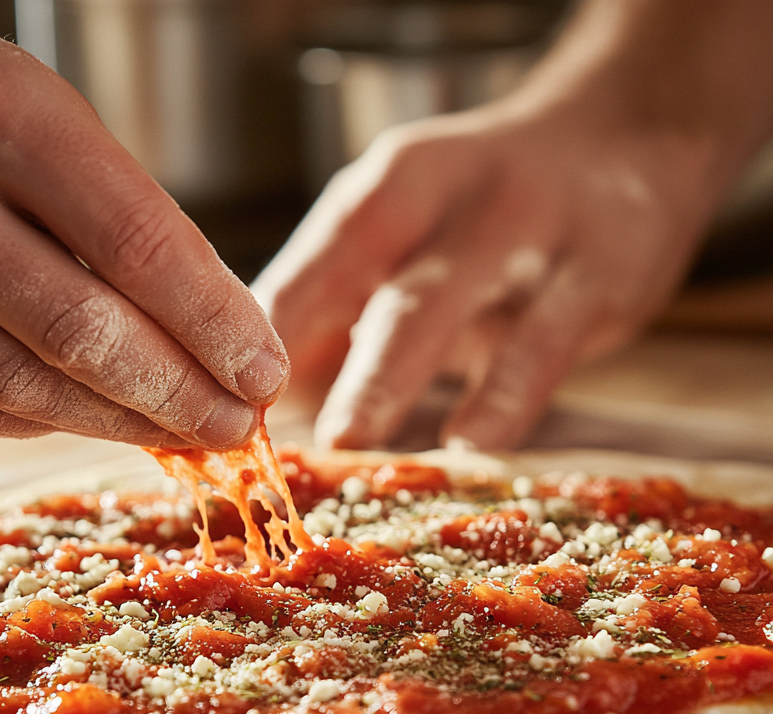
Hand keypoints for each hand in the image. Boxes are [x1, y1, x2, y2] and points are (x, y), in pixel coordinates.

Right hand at [0, 22, 286, 446]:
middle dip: (176, 394)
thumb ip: (136, 229)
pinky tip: (94, 417)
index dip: (213, 325)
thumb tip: (225, 344)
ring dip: (119, 422)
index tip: (262, 374)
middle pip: (77, 332)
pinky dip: (46, 424)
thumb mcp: (62, 121)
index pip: (134, 245)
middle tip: (234, 425)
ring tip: (180, 431)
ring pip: (22, 385)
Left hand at [253, 0, 772, 450]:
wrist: (629, 135)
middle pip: (379, 279)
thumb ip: (334, 301)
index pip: (317, 258)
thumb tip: (246, 387)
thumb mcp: (405, 228)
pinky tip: (471, 442)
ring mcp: (534, 232)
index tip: (219, 391)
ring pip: (453, 307)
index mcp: (395, 186)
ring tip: (353, 436)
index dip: (266, 326)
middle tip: (268, 419)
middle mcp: (459, 198)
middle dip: (316, 353)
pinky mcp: (603, 275)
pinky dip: (503, 398)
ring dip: (394, 376)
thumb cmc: (482, 209)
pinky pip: (543, 346)